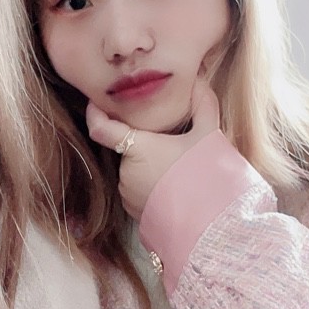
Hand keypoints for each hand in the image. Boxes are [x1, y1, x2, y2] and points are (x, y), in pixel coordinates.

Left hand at [86, 79, 220, 221]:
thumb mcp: (209, 136)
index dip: (95, 114)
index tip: (95, 103)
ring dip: (147, 166)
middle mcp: (125, 172)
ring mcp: (128, 195)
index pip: (101, 129)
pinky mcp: (134, 213)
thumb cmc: (208, 178)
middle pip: (126, 149)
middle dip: (142, 144)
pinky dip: (149, 185)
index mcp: (138, 149)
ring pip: (132, 171)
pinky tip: (172, 187)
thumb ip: (203, 105)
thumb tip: (198, 81)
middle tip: (168, 143)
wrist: (214, 227)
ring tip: (176, 169)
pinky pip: (137, 191)